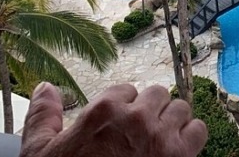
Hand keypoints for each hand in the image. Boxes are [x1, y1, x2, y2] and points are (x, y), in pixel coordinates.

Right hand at [21, 82, 206, 156]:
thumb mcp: (40, 151)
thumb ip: (43, 116)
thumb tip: (45, 88)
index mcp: (103, 111)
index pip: (127, 90)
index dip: (123, 108)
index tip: (119, 126)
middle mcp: (135, 118)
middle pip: (157, 95)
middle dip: (150, 111)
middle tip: (139, 134)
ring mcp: (160, 136)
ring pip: (180, 109)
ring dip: (171, 122)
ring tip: (158, 140)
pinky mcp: (179, 156)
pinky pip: (198, 130)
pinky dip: (190, 138)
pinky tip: (176, 149)